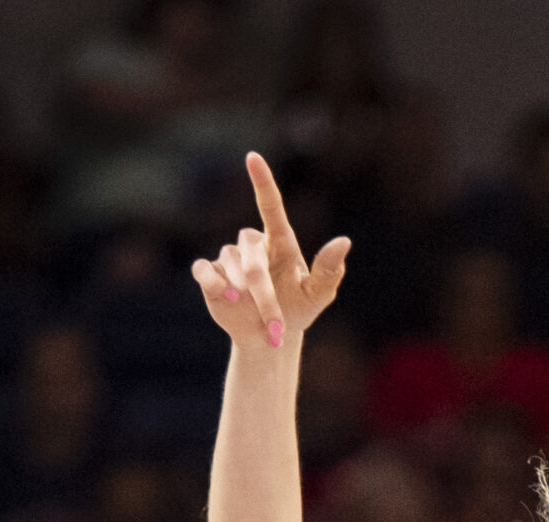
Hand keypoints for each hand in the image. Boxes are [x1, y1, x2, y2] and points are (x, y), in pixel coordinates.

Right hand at [191, 153, 350, 349]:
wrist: (269, 337)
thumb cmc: (297, 310)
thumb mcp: (318, 295)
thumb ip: (329, 270)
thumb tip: (345, 241)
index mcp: (280, 243)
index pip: (270, 207)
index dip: (262, 182)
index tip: (253, 157)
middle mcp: (254, 246)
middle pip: (252, 256)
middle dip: (263, 292)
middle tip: (276, 326)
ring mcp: (231, 259)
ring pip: (231, 265)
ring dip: (245, 295)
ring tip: (260, 320)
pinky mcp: (211, 274)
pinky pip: (204, 270)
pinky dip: (214, 283)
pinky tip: (226, 298)